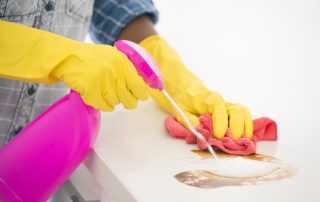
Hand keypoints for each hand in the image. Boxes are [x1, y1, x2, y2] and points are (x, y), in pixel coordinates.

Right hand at [0, 21, 147, 110]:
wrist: (68, 57)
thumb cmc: (92, 57)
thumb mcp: (113, 56)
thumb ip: (126, 68)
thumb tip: (142, 84)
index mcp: (122, 63)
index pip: (138, 86)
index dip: (141, 94)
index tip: (142, 97)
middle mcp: (114, 73)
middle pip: (128, 98)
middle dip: (129, 102)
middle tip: (128, 102)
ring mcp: (102, 82)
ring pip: (116, 103)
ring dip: (113, 102)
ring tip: (107, 94)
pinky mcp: (90, 90)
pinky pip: (104, 106)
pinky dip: (104, 106)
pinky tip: (101, 100)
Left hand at [140, 35, 252, 138]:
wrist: (180, 82)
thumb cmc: (180, 95)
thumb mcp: (180, 109)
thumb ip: (190, 122)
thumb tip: (202, 135)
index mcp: (207, 99)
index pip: (219, 109)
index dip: (221, 123)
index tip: (218, 135)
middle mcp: (219, 101)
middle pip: (236, 109)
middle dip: (238, 126)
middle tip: (234, 140)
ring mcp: (224, 104)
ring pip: (241, 111)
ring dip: (246, 125)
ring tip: (245, 139)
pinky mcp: (225, 109)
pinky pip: (239, 114)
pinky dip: (245, 124)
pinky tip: (245, 134)